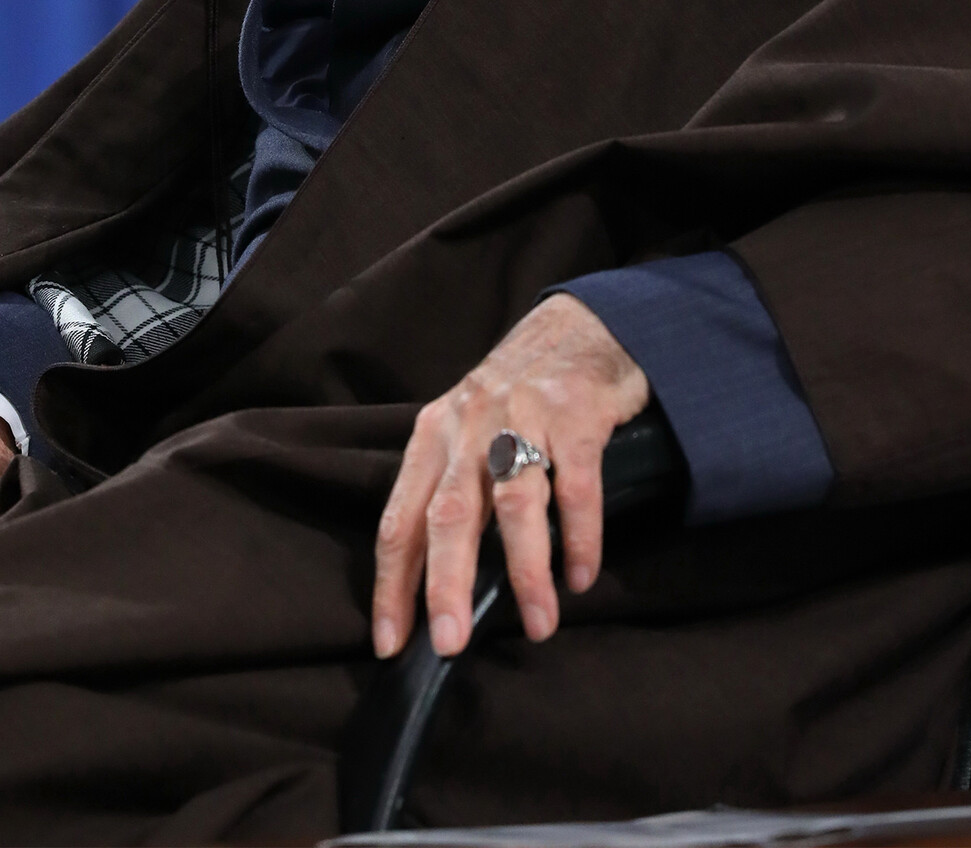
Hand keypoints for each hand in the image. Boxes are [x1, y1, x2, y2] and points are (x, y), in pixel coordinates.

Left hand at [372, 294, 649, 659]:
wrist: (579, 326)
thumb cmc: (516, 394)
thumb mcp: (466, 430)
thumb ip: (453, 492)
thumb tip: (439, 583)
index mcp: (433, 435)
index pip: (400, 518)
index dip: (392, 583)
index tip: (390, 641)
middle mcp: (470, 425)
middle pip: (449, 514)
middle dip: (445, 584)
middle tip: (449, 643)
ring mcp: (522, 416)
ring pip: (515, 504)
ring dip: (526, 571)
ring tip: (538, 625)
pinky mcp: (575, 415)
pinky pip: (575, 487)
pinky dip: (579, 537)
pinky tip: (580, 576)